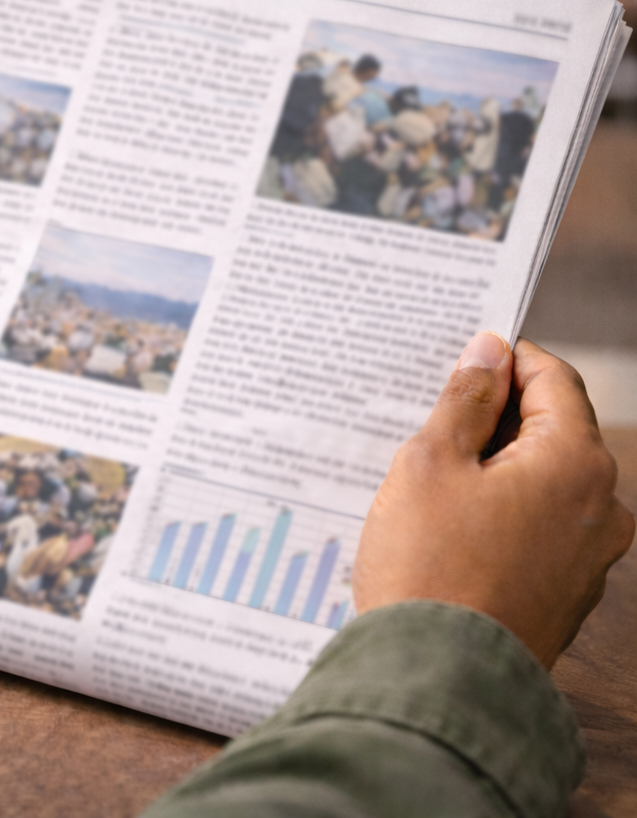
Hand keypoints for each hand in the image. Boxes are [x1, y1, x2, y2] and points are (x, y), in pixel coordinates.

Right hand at [353, 332, 634, 667]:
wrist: (437, 679)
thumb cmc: (429, 567)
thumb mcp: (432, 461)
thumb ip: (466, 399)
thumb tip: (489, 352)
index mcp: (576, 464)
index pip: (555, 380)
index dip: (507, 362)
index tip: (465, 362)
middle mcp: (602, 507)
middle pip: (553, 429)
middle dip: (495, 416)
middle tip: (434, 422)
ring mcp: (590, 555)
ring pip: (544, 478)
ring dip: (495, 465)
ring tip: (434, 480)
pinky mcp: (567, 590)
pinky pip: (540, 524)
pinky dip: (502, 508)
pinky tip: (451, 523)